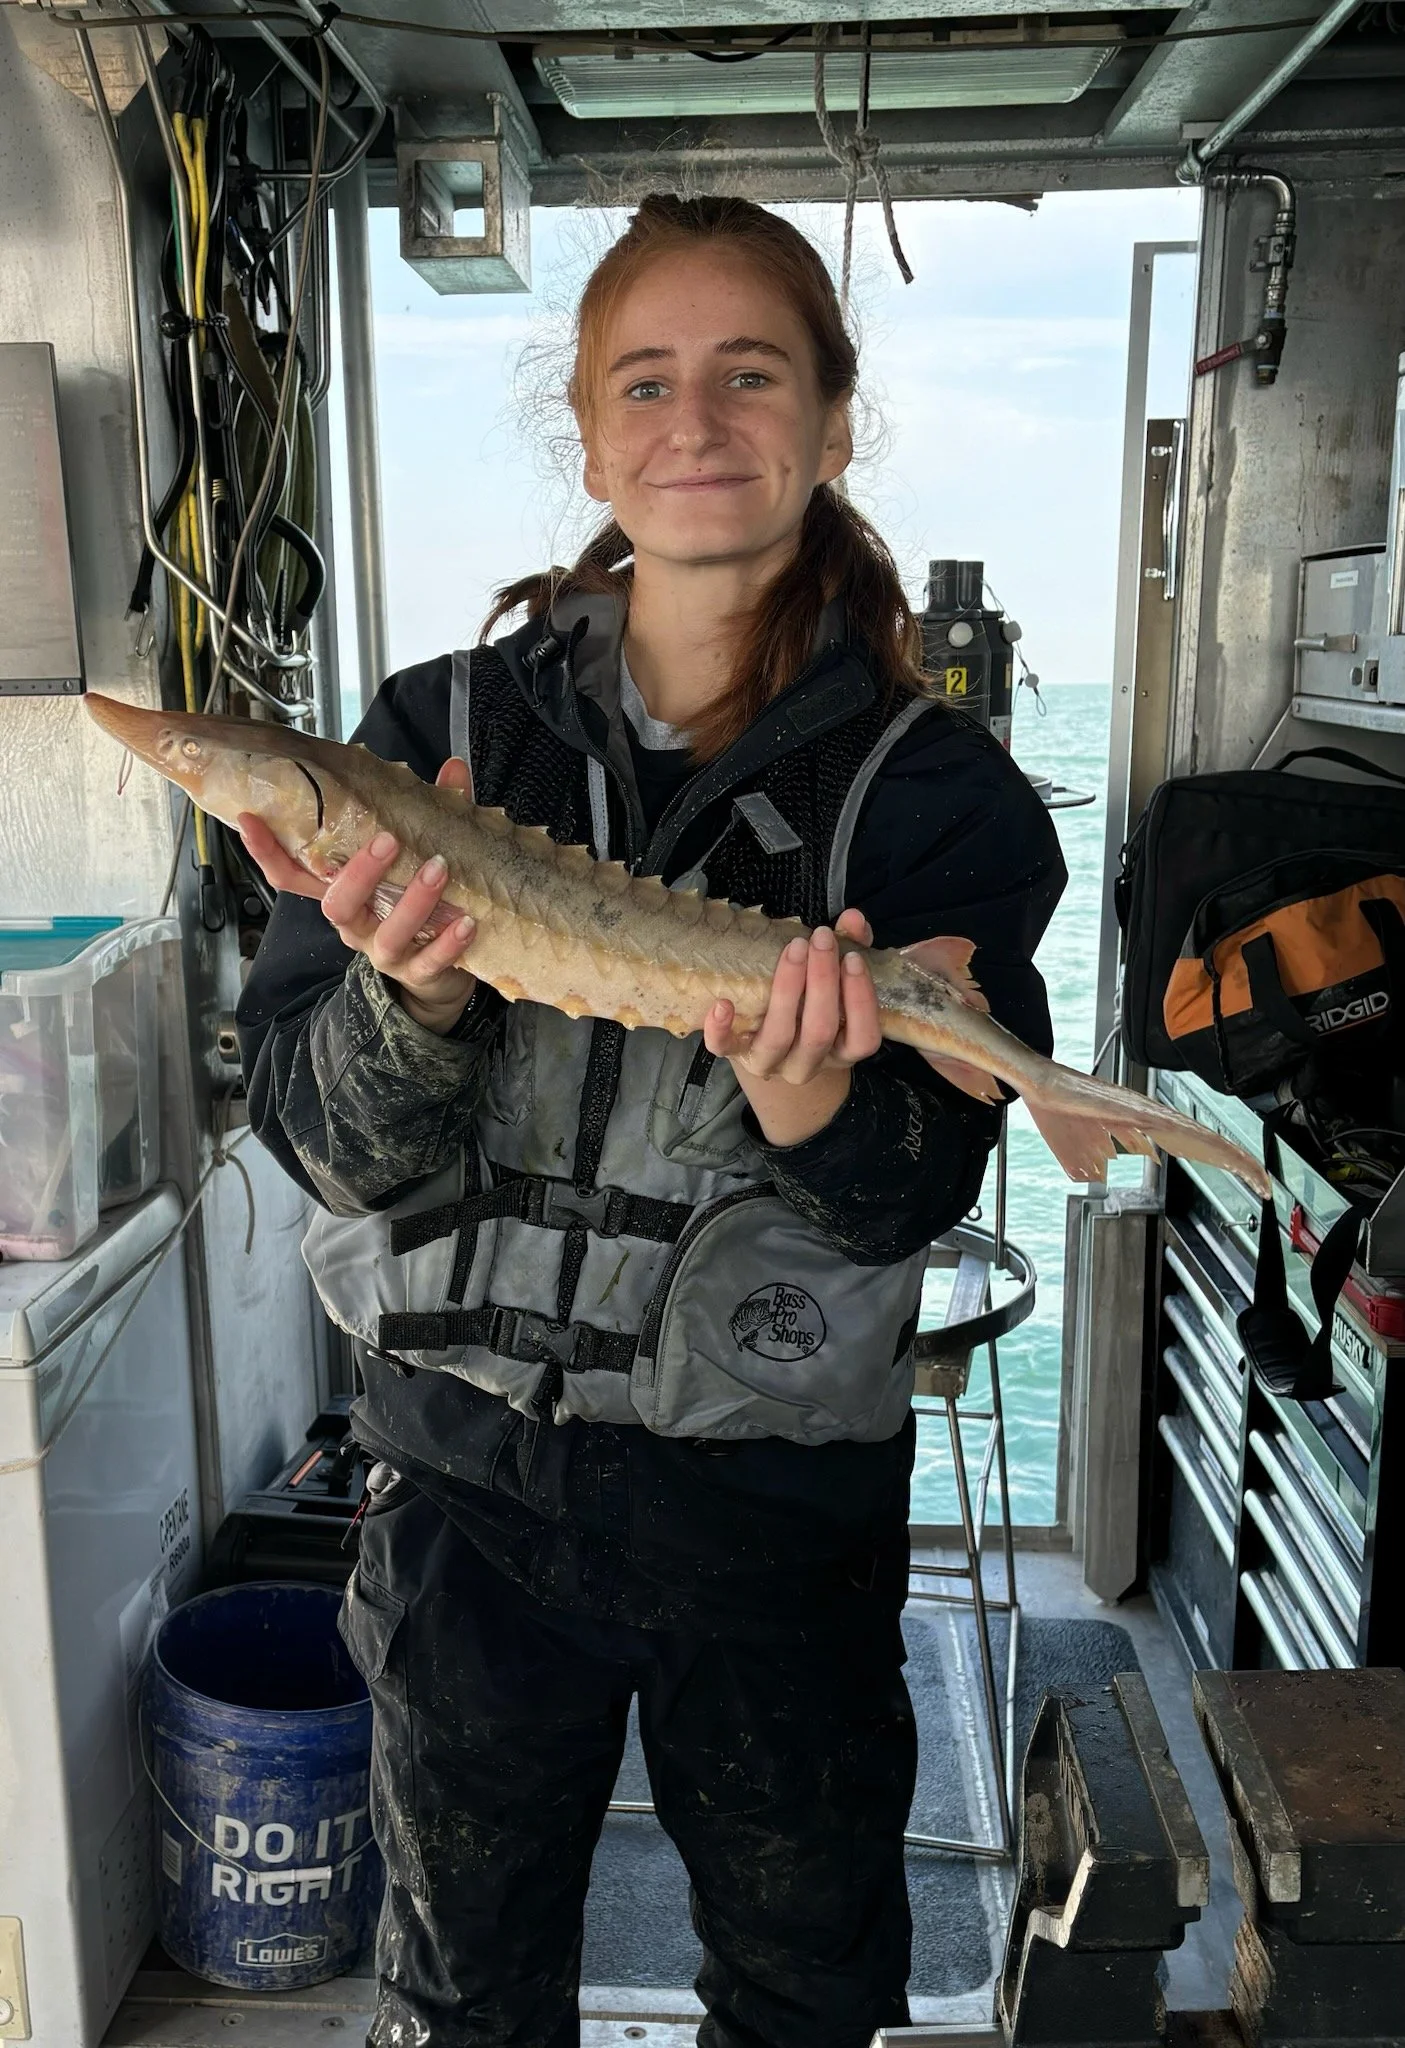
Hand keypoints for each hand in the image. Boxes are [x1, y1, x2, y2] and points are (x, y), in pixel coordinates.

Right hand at [238, 758, 477, 1035]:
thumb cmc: (420, 906)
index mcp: (344, 892)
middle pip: (337, 904)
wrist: (442, 975)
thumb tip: (453, 768)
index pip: (292, 875)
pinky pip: (430, 960)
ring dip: (413, 901)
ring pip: (387, 933)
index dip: (267, 852)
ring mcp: (385, 952)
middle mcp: (357, 924)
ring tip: (439, 869)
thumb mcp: (420, 856)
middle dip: (358, 873)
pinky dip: (448, 942)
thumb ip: (433, 814)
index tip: (249, 819)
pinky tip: (466, 921)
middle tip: (387, 839)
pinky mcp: (419, 973)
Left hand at [703, 909, 879, 1145]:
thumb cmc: (809, 1005)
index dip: (860, 1000)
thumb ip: (851, 948)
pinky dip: (721, 1029)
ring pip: (779, 1038)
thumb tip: (853, 918)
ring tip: (793, 949)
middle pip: (820, 1033)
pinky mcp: (736, 1055)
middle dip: (823, 982)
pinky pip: (725, 1048)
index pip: (864, 1038)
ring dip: (787, 990)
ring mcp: (771, 1063)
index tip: (852, 957)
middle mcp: (809, 1063)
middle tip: (821, 939)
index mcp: (842, 1050)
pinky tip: (723, 1003)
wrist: (767, 1045)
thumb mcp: (836, 982)